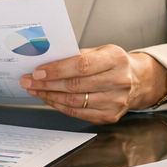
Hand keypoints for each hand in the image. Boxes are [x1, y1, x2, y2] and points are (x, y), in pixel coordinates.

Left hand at [20, 46, 164, 123]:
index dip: (57, 69)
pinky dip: (60, 106)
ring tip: (35, 90)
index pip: (81, 65)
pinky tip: (49, 98)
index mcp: (116, 59)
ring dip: (49, 96)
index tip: (37, 72)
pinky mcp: (109, 116)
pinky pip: (78, 113)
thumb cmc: (115, 63)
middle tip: (28, 81)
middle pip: (75, 85)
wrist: (138, 81)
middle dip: (46, 84)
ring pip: (74, 101)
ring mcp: (115, 102)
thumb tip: (47, 61)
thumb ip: (78, 55)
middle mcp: (118, 81)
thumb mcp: (102, 51)